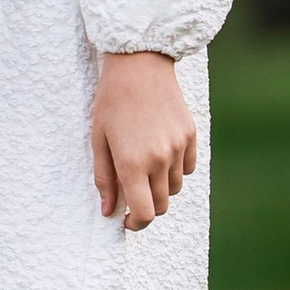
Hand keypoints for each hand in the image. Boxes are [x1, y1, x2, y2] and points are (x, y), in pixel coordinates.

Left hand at [91, 51, 196, 229]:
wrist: (139, 64)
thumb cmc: (111, 101)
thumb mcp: (98, 139)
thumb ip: (104, 179)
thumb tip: (108, 211)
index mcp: (132, 163)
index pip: (145, 214)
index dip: (136, 224)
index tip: (127, 220)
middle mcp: (159, 159)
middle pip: (161, 205)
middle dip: (146, 207)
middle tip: (132, 194)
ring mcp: (178, 148)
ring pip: (175, 188)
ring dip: (160, 187)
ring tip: (144, 166)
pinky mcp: (190, 136)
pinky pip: (188, 168)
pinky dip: (175, 170)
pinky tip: (160, 152)